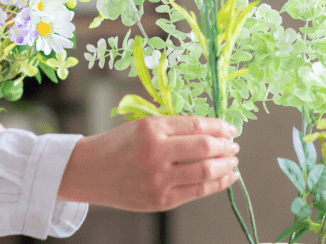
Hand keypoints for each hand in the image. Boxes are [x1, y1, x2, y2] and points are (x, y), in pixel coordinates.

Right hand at [56, 116, 240, 210]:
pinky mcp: (162, 200)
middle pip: (205, 147)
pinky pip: (199, 191)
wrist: (90, 173)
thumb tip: (212, 131)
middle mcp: (156, 153)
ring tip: (233, 160)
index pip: (196, 125)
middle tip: (234, 145)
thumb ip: (174, 128)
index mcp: (151, 129)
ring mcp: (159, 179)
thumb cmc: (119, 146)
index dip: (219, 126)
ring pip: (206, 171)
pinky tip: (228, 177)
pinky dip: (219, 183)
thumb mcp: (142, 127)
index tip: (230, 128)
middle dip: (226, 146)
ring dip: (226, 164)